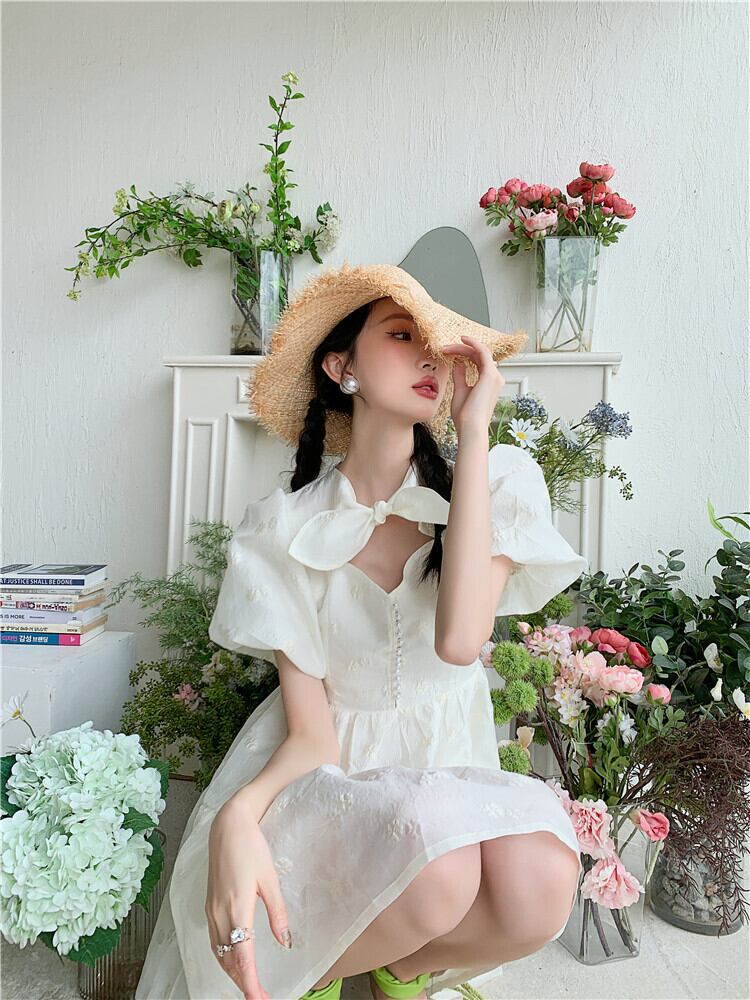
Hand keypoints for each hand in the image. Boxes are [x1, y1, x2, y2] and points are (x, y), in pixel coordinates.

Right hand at [206, 795, 291, 999]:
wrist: (228, 826)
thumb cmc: (252, 847)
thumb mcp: (270, 879)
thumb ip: (277, 913)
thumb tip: (285, 942)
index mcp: (237, 907)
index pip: (243, 957)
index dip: (251, 983)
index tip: (260, 998)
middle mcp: (219, 913)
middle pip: (229, 960)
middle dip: (243, 981)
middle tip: (260, 995)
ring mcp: (211, 909)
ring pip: (219, 952)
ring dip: (233, 970)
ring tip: (250, 983)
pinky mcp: (209, 904)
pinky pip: (214, 939)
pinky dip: (224, 955)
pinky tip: (234, 957)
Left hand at [442, 334, 505, 435]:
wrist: (470, 428)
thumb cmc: (465, 416)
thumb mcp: (460, 391)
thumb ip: (460, 376)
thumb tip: (458, 363)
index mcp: (488, 383)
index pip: (478, 361)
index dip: (464, 353)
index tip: (449, 351)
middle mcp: (495, 378)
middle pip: (479, 355)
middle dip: (462, 349)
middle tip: (445, 348)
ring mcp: (494, 376)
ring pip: (480, 352)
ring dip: (464, 347)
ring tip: (448, 347)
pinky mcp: (490, 375)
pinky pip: (483, 353)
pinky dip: (473, 344)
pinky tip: (462, 340)